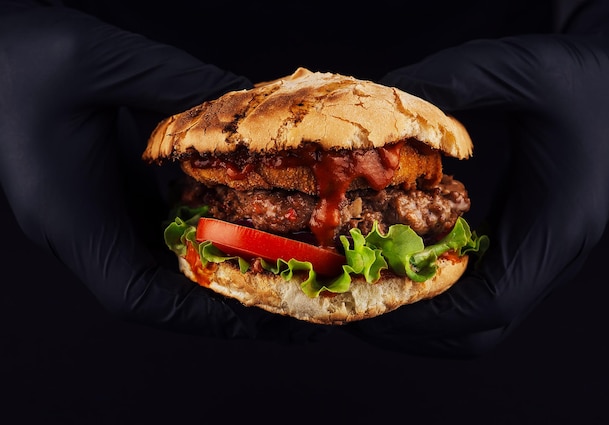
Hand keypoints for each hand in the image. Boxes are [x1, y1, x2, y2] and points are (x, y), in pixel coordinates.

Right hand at [0, 3, 325, 341]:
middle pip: (154, 292)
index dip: (200, 313)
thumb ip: (177, 81)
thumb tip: (245, 98)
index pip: (134, 294)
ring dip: (212, 272)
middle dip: (221, 303)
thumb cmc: (16, 56)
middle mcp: (78, 229)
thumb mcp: (98, 61)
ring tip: (271, 271)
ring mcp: (87, 217)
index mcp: (68, 215)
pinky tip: (232, 223)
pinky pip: (152, 232)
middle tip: (286, 302)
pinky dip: (195, 236)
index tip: (259, 314)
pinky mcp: (97, 197)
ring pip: (156, 266)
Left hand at [344, 5, 608, 356]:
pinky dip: (437, 290)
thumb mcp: (518, 68)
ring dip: (422, 316)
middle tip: (355, 302)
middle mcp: (552, 254)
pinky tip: (402, 261)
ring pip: (479, 318)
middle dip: (412, 328)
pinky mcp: (530, 244)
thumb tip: (383, 100)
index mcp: (556, 226)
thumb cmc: (580, 76)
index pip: (488, 304)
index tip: (368, 303)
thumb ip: (452, 82)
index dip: (423, 316)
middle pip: (479, 329)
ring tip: (369, 288)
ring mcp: (542, 255)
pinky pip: (481, 289)